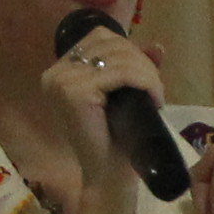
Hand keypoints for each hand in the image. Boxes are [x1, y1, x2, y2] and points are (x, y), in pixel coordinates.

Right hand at [42, 23, 168, 213]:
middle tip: (156, 90)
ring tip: (156, 96)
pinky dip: (146, 82)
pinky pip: (122, 74)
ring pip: (120, 58)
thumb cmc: (115, 138)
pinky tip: (155, 99)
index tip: (147, 76)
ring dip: (147, 74)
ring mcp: (62, 81)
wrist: (108, 175)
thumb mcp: (123, 94)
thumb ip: (135, 68)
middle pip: (111, 44)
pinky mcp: (76, 91)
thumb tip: (157, 46)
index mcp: (60, 70)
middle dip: (141, 62)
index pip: (100, 37)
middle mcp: (55, 72)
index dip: (130, 50)